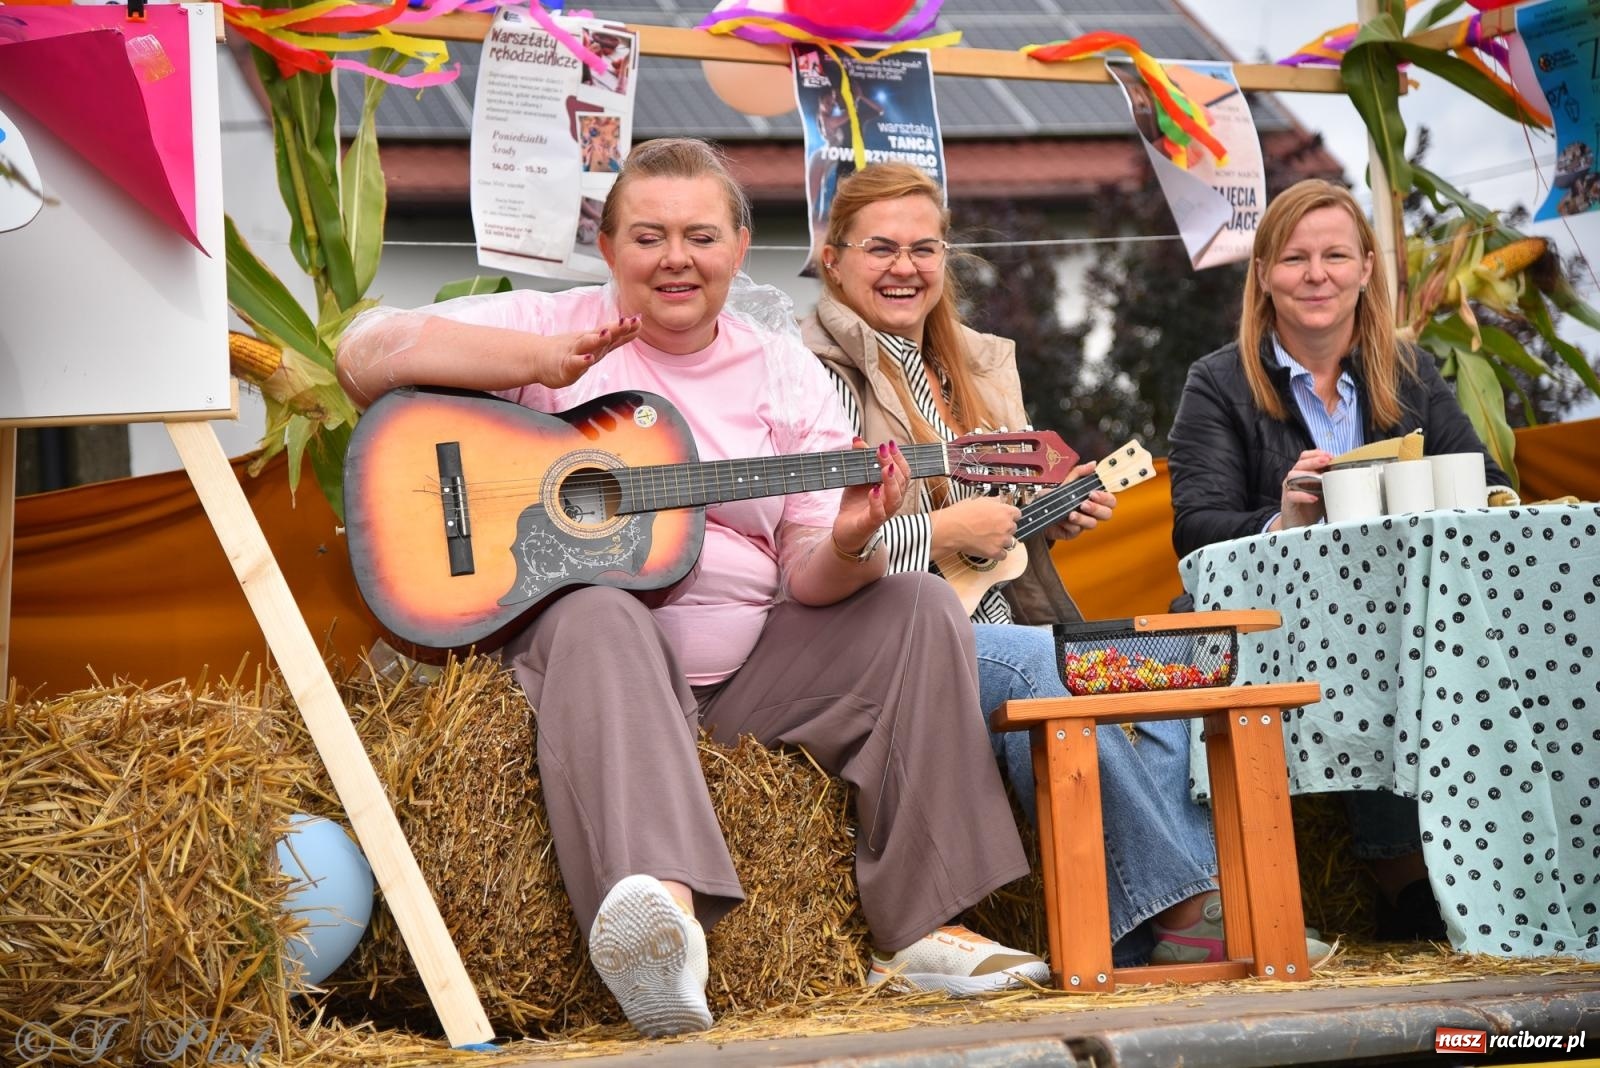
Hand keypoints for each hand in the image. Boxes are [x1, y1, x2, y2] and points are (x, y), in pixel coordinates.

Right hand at [538, 315, 641, 386]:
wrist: (538, 358)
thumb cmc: (570, 351)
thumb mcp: (596, 344)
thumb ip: (617, 338)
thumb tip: (636, 326)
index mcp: (595, 340)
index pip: (613, 332)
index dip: (626, 328)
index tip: (638, 320)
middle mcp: (586, 344)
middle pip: (602, 335)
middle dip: (616, 329)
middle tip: (627, 322)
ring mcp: (575, 353)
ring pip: (587, 345)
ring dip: (598, 339)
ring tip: (607, 334)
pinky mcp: (565, 366)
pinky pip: (574, 363)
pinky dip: (582, 361)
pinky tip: (588, 358)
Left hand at [832, 439, 908, 556]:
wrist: (845, 530)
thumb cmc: (856, 504)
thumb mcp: (857, 478)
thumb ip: (860, 460)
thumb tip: (857, 440)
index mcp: (892, 489)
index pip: (903, 472)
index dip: (899, 457)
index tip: (890, 444)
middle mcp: (892, 500)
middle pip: (901, 482)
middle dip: (894, 464)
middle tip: (883, 450)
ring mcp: (883, 513)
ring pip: (895, 498)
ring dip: (891, 482)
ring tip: (885, 468)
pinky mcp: (871, 523)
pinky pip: (878, 513)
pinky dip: (876, 502)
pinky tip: (873, 490)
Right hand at [939, 493, 1021, 558]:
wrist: (951, 529)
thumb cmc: (961, 514)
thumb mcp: (979, 500)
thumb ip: (994, 501)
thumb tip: (1000, 501)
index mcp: (1005, 511)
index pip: (1017, 514)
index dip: (1009, 516)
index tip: (1004, 518)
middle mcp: (1006, 525)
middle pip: (1013, 528)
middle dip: (1004, 529)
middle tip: (992, 528)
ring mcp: (1002, 540)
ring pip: (1009, 542)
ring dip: (1001, 541)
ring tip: (989, 539)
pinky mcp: (995, 552)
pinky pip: (1003, 555)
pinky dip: (997, 553)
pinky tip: (988, 548)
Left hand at [1044, 461, 1115, 540]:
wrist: (1039, 512)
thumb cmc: (1055, 498)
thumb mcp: (1066, 483)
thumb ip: (1079, 473)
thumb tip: (1093, 464)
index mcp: (1093, 500)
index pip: (1110, 501)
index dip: (1106, 498)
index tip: (1093, 493)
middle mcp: (1091, 512)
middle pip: (1107, 514)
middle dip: (1097, 509)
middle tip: (1084, 504)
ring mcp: (1083, 523)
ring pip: (1093, 524)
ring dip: (1083, 518)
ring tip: (1071, 514)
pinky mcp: (1073, 532)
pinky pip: (1076, 530)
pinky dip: (1068, 524)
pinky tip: (1061, 520)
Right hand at [1278, 448, 1332, 529]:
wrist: (1301, 524)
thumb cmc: (1313, 506)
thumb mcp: (1326, 491)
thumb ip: (1333, 482)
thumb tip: (1352, 477)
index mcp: (1304, 473)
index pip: (1306, 457)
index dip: (1316, 453)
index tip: (1330, 456)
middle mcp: (1296, 478)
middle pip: (1300, 463)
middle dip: (1314, 460)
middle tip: (1326, 461)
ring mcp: (1290, 489)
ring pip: (1293, 476)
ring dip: (1307, 474)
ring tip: (1320, 478)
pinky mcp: (1288, 501)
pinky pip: (1292, 495)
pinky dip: (1303, 495)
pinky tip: (1314, 498)